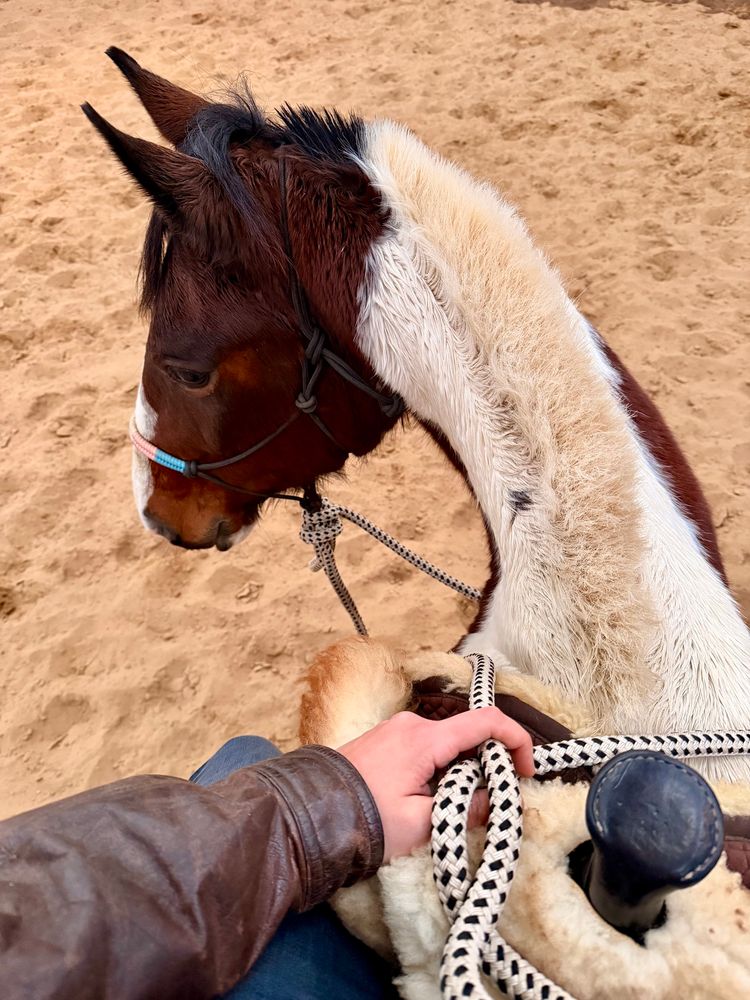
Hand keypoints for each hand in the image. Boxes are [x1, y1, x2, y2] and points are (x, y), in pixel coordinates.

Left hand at [337, 708, 533, 862]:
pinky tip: (431, 799)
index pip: (486, 722)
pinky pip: (424, 748)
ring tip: (456, 808)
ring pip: (446, 743)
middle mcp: (411, 725)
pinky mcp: (382, 742)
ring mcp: (394, 730)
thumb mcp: (422, 824)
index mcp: (424, 738)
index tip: (528, 771)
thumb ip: (466, 808)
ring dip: (462, 770)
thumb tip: (496, 800)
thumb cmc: (365, 820)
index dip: (516, 741)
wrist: (309, 816)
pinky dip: (440, 768)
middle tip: (493, 802)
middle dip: (487, 765)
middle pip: (467, 734)